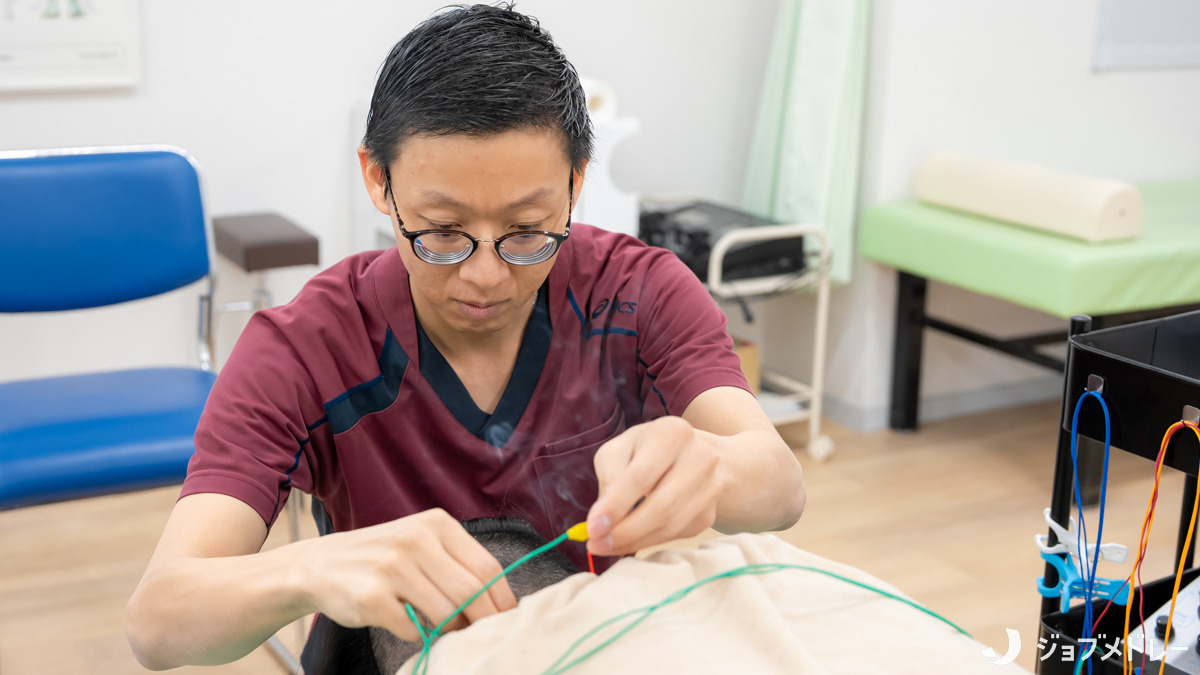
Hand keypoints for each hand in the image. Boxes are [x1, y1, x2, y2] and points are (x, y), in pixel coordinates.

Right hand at [298, 508, 516, 641]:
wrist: (320, 565)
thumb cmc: (383, 557)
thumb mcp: (422, 543)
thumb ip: (457, 564)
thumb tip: (499, 604)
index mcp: (436, 523)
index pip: (487, 567)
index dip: (502, 599)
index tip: (506, 619)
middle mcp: (415, 541)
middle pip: (471, 592)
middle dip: (483, 620)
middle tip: (483, 635)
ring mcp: (391, 568)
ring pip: (446, 614)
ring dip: (449, 629)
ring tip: (439, 626)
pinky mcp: (371, 598)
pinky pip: (414, 630)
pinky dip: (416, 634)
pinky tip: (402, 620)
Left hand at [586, 416, 723, 555]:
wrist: (690, 455)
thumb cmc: (645, 450)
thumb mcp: (621, 449)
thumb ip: (609, 476)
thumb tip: (603, 517)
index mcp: (674, 434)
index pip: (642, 475)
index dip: (616, 504)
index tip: (593, 527)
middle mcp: (701, 458)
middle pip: (662, 505)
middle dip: (625, 530)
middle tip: (596, 543)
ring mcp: (711, 487)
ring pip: (671, 525)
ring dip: (634, 541)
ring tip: (606, 545)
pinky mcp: (709, 513)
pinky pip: (676, 535)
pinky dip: (648, 542)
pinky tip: (629, 541)